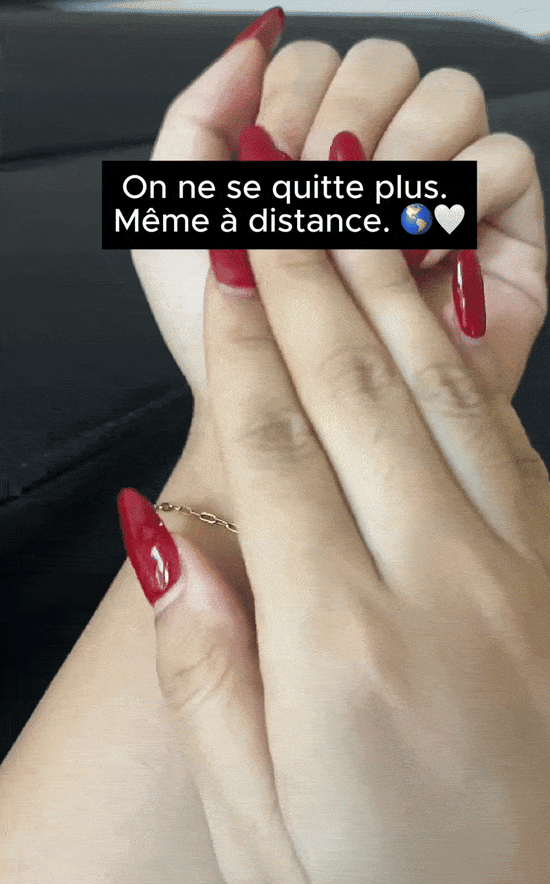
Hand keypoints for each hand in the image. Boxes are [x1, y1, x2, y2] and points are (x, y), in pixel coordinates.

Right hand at [121, 212, 549, 883]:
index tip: (226, 264)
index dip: (245, 348)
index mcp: (347, 649)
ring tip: (347, 202)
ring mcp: (517, 572)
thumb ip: (204, 666)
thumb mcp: (254, 823)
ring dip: (385, 286)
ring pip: (439, 391)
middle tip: (274, 183)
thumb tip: (165, 538)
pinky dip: (462, 353)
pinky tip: (434, 306)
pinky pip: (506, 433)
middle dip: (307, 275)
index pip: (275, 454)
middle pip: (357, 392)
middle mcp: (442, 588)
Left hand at [131, 17, 546, 405]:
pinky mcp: (498, 233)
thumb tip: (254, 38)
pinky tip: (410, 262)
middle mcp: (382, 156)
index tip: (264, 172)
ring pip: (452, 94)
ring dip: (397, 157)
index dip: (288, 102)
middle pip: (388, 62)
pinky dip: (455, 199)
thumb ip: (197, 118)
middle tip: (314, 206)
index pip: (318, 61)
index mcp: (313, 143)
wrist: (285, 418)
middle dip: (341, 122)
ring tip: (360, 239)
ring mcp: (441, 190)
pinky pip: (505, 160)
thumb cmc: (239, 332)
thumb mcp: (179, 220)